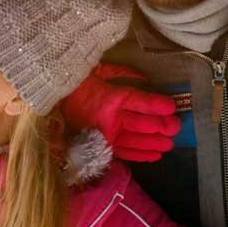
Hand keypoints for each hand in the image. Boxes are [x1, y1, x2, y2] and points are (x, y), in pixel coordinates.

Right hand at [60, 65, 178, 162]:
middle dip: (162, 126)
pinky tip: (155, 155)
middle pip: (142, 123)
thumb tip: (144, 78)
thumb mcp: (98, 70)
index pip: (139, 102)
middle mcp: (110, 119)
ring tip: (170, 144)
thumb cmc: (75, 82)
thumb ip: (122, 73)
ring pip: (136, 140)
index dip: (157, 105)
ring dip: (155, 142)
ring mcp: (106, 135)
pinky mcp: (101, 145)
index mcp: (109, 98)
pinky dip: (140, 155)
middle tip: (177, 127)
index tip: (172, 107)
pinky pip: (124, 153)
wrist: (50, 101)